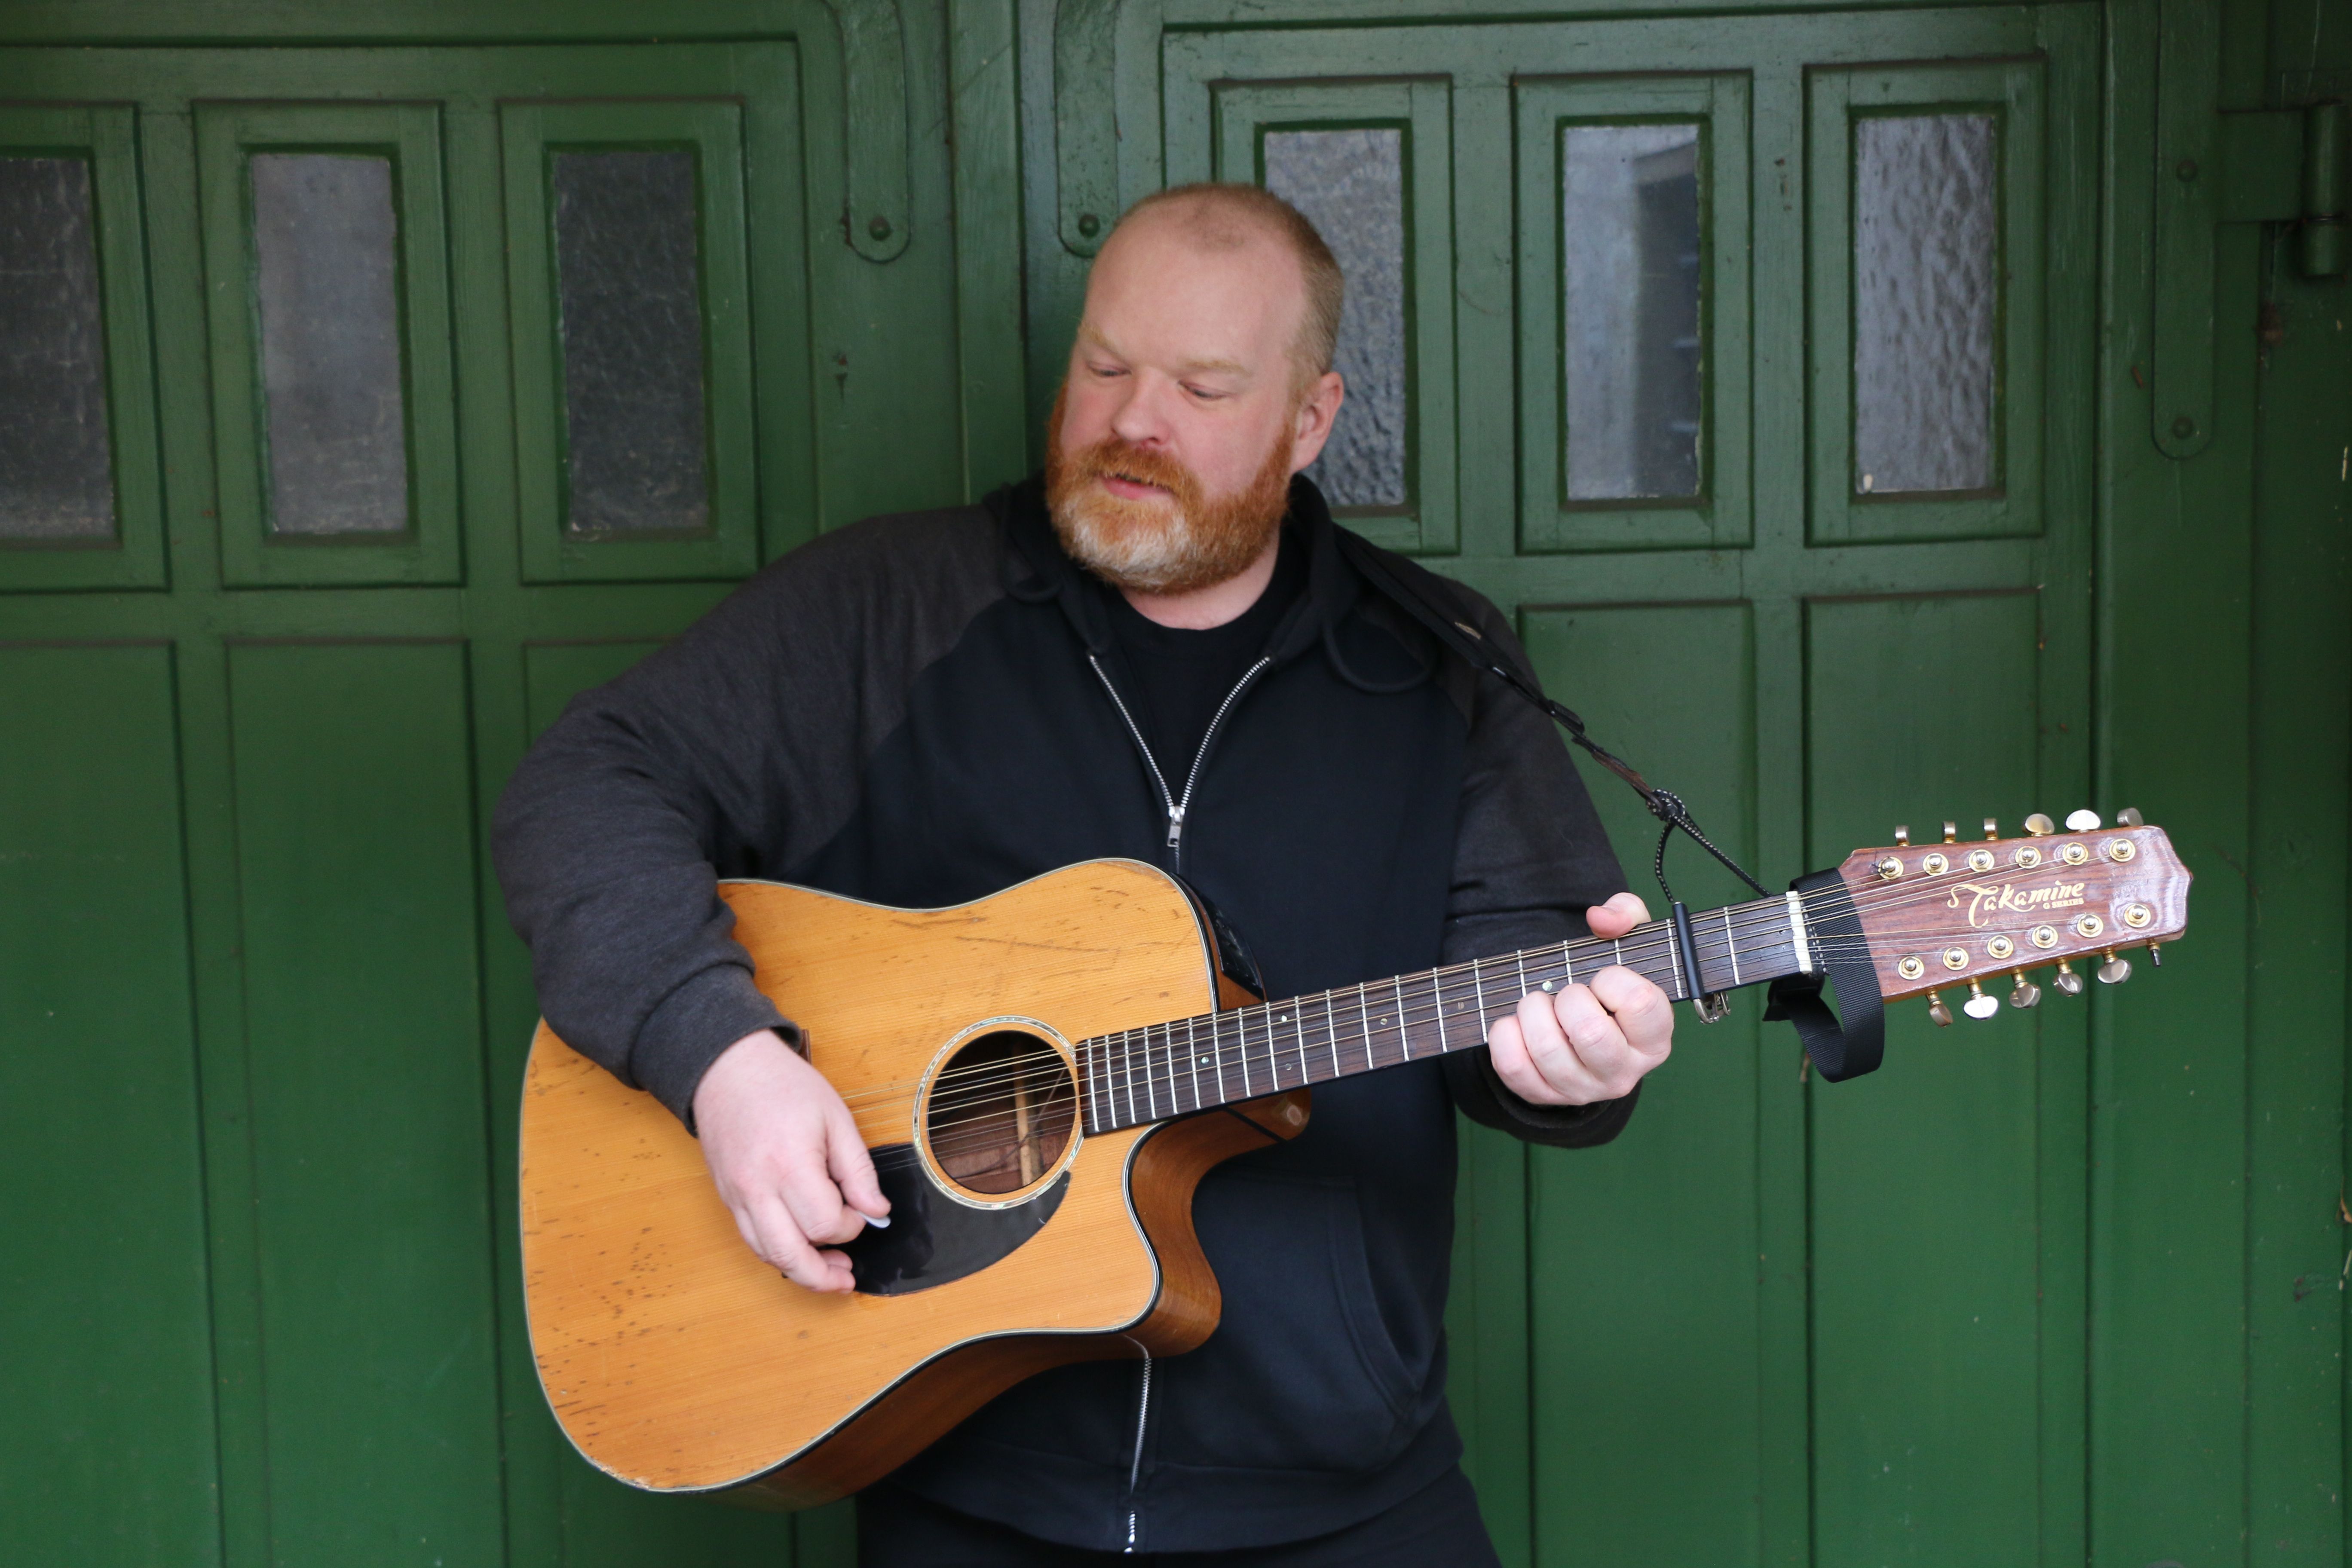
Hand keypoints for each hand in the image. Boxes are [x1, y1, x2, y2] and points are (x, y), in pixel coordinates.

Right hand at [691, 1030, 889, 1292]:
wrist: (727, 1068)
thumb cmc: (784, 1086)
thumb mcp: (836, 1118)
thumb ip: (857, 1170)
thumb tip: (877, 1211)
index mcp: (790, 1164)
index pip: (825, 1223)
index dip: (852, 1226)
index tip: (862, 1210)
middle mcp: (757, 1187)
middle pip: (790, 1255)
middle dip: (823, 1275)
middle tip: (847, 1278)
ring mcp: (737, 1196)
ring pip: (767, 1255)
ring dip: (800, 1271)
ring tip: (828, 1271)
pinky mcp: (727, 1198)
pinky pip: (751, 1240)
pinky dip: (777, 1252)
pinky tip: (799, 1249)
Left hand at [1485, 892, 1673, 1105]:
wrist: (1580, 1033)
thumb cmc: (1609, 988)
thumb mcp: (1628, 947)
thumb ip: (1626, 916)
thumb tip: (1600, 918)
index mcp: (1654, 1038)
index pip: (1640, 1003)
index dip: (1613, 979)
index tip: (1603, 978)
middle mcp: (1624, 1072)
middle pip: (1591, 1034)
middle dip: (1568, 998)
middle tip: (1567, 992)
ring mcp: (1584, 1089)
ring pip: (1548, 1051)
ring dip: (1533, 1011)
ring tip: (1539, 1003)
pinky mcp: (1545, 1096)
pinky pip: (1514, 1066)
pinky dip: (1505, 1034)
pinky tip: (1517, 1023)